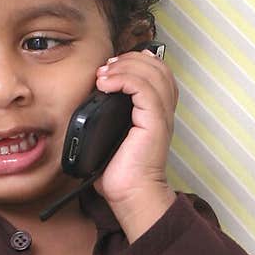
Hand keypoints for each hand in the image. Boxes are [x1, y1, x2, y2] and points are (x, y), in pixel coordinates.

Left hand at [93, 48, 177, 236]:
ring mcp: (161, 116)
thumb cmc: (119, 172)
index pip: (157, 71)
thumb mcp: (110, 135)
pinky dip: (124, 78)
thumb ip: (107, 113)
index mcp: (155, 112)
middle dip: (129, 58)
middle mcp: (163, 111)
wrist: (130, 196)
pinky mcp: (155, 123)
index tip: (110, 67)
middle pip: (158, 66)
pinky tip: (106, 84)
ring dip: (125, 66)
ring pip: (153, 72)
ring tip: (104, 74)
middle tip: (106, 67)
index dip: (135, 61)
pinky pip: (144, 88)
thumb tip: (91, 95)